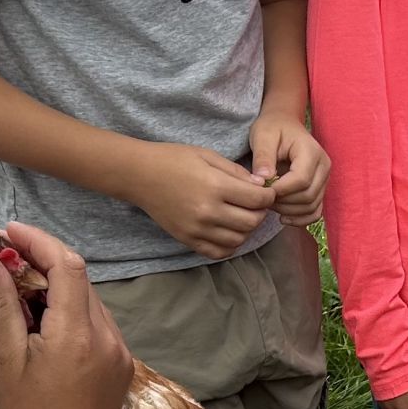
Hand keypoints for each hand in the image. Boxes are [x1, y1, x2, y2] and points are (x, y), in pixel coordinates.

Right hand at [0, 222, 130, 408]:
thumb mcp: (5, 359)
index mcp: (78, 332)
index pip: (67, 263)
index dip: (37, 241)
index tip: (7, 233)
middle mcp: (108, 337)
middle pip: (80, 280)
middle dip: (44, 263)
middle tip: (6, 264)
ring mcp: (120, 353)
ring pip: (89, 302)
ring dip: (58, 290)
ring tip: (20, 298)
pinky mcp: (121, 368)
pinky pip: (97, 326)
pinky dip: (72, 315)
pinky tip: (45, 330)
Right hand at [124, 141, 277, 257]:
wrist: (139, 175)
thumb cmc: (173, 159)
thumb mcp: (207, 156)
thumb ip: (236, 172)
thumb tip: (261, 186)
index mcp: (215, 186)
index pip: (258, 200)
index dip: (268, 196)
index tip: (266, 192)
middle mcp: (208, 211)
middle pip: (252, 223)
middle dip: (260, 213)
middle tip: (254, 204)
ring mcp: (197, 229)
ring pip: (239, 240)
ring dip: (246, 230)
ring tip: (240, 216)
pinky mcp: (188, 240)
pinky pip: (219, 252)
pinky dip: (230, 245)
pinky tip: (227, 231)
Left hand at [249, 114, 330, 224]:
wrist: (284, 125)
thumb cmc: (273, 128)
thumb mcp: (263, 136)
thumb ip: (263, 157)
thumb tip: (263, 179)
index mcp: (312, 152)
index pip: (301, 180)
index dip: (281, 189)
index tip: (262, 189)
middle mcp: (324, 167)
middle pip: (308, 196)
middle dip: (283, 202)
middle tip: (263, 198)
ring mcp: (324, 180)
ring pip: (311, 207)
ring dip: (289, 211)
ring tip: (270, 203)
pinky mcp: (320, 190)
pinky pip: (315, 212)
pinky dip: (300, 219)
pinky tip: (283, 218)